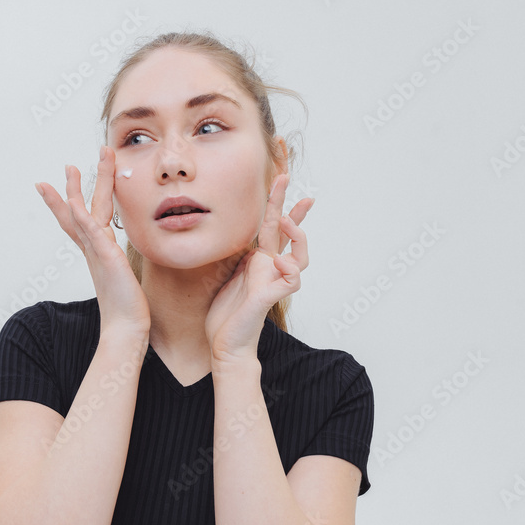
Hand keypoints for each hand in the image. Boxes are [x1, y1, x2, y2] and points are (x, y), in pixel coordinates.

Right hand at [35, 146, 150, 333]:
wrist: (126, 327)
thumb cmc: (127, 306)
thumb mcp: (123, 276)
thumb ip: (118, 264)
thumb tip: (121, 263)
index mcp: (97, 251)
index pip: (80, 222)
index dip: (68, 203)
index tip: (58, 186)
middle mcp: (93, 249)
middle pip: (79, 211)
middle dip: (74, 186)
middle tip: (68, 165)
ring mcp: (97, 252)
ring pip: (84, 214)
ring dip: (76, 190)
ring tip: (71, 168)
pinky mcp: (105, 257)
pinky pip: (91, 232)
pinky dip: (81, 216)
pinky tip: (74, 202)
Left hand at [204, 173, 311, 362]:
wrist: (225, 344)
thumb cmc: (225, 314)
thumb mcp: (224, 274)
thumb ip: (233, 255)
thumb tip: (229, 231)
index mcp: (258, 260)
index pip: (271, 227)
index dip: (277, 204)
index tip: (281, 180)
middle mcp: (269, 268)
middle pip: (288, 235)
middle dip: (294, 210)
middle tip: (300, 188)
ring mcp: (273, 282)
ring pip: (300, 257)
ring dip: (297, 237)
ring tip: (287, 223)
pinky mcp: (271, 296)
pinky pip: (292, 279)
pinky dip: (289, 269)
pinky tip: (280, 263)